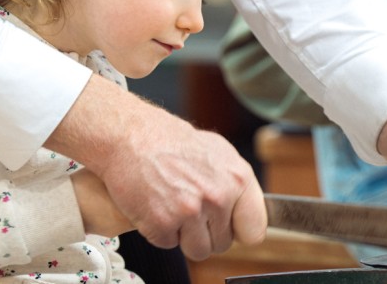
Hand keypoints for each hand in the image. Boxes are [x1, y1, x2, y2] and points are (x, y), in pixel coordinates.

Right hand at [47, 76, 266, 260]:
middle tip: (190, 208)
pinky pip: (168, 244)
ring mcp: (189, 212)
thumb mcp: (220, 152)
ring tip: (174, 209)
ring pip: (198, 251)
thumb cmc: (173, 142)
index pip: (254, 231)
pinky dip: (160, 231)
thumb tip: (247, 211)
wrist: (132, 137)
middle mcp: (218, 197)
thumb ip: (239, 185)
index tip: (230, 226)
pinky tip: (156, 206)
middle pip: (223, 244)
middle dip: (207, 232)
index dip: (239, 230)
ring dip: (185, 237)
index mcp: (238, 179)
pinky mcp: (161, 224)